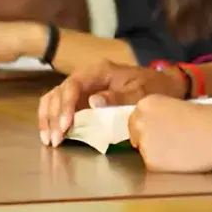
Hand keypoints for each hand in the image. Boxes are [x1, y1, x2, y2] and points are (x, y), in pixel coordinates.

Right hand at [38, 61, 189, 143]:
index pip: (74, 85)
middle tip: (55, 140)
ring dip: (48, 118)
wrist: (163, 84)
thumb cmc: (153, 86)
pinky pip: (59, 106)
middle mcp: (86, 76)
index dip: (66, 105)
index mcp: (99, 70)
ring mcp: (82, 88)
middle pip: (59, 93)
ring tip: (49, 140)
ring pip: (54, 98)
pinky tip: (49, 134)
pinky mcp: (81, 99)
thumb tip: (93, 102)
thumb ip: (119, 97)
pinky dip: (51, 118)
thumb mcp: (141, 92)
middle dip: (54, 117)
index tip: (66, 126)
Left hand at [127, 94, 211, 172]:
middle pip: (137, 135)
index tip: (160, 132)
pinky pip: (154, 166)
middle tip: (172, 144)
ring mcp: (145, 143)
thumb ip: (165, 115)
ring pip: (145, 152)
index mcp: (147, 103)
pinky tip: (183, 160)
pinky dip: (166, 166)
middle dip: (151, 140)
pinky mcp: (152, 163)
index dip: (150, 127)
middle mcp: (141, 121)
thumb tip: (162, 126)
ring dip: (158, 154)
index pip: (137, 118)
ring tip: (181, 152)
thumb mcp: (182, 105)